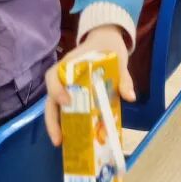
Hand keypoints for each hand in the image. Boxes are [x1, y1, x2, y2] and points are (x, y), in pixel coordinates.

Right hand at [44, 24, 133, 145]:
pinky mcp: (73, 93)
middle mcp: (63, 76)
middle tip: (58, 139)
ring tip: (62, 143)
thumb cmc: (108, 47)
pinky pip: (66, 108)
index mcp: (70, 63)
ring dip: (56, 124)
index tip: (66, 102)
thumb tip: (130, 97)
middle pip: (50, 98)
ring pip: (55, 106)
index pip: (53, 76)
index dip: (56, 90)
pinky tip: (74, 135)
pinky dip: (68, 121)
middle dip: (52, 120)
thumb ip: (124, 77)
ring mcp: (66, 86)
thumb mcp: (119, 59)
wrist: (107, 39)